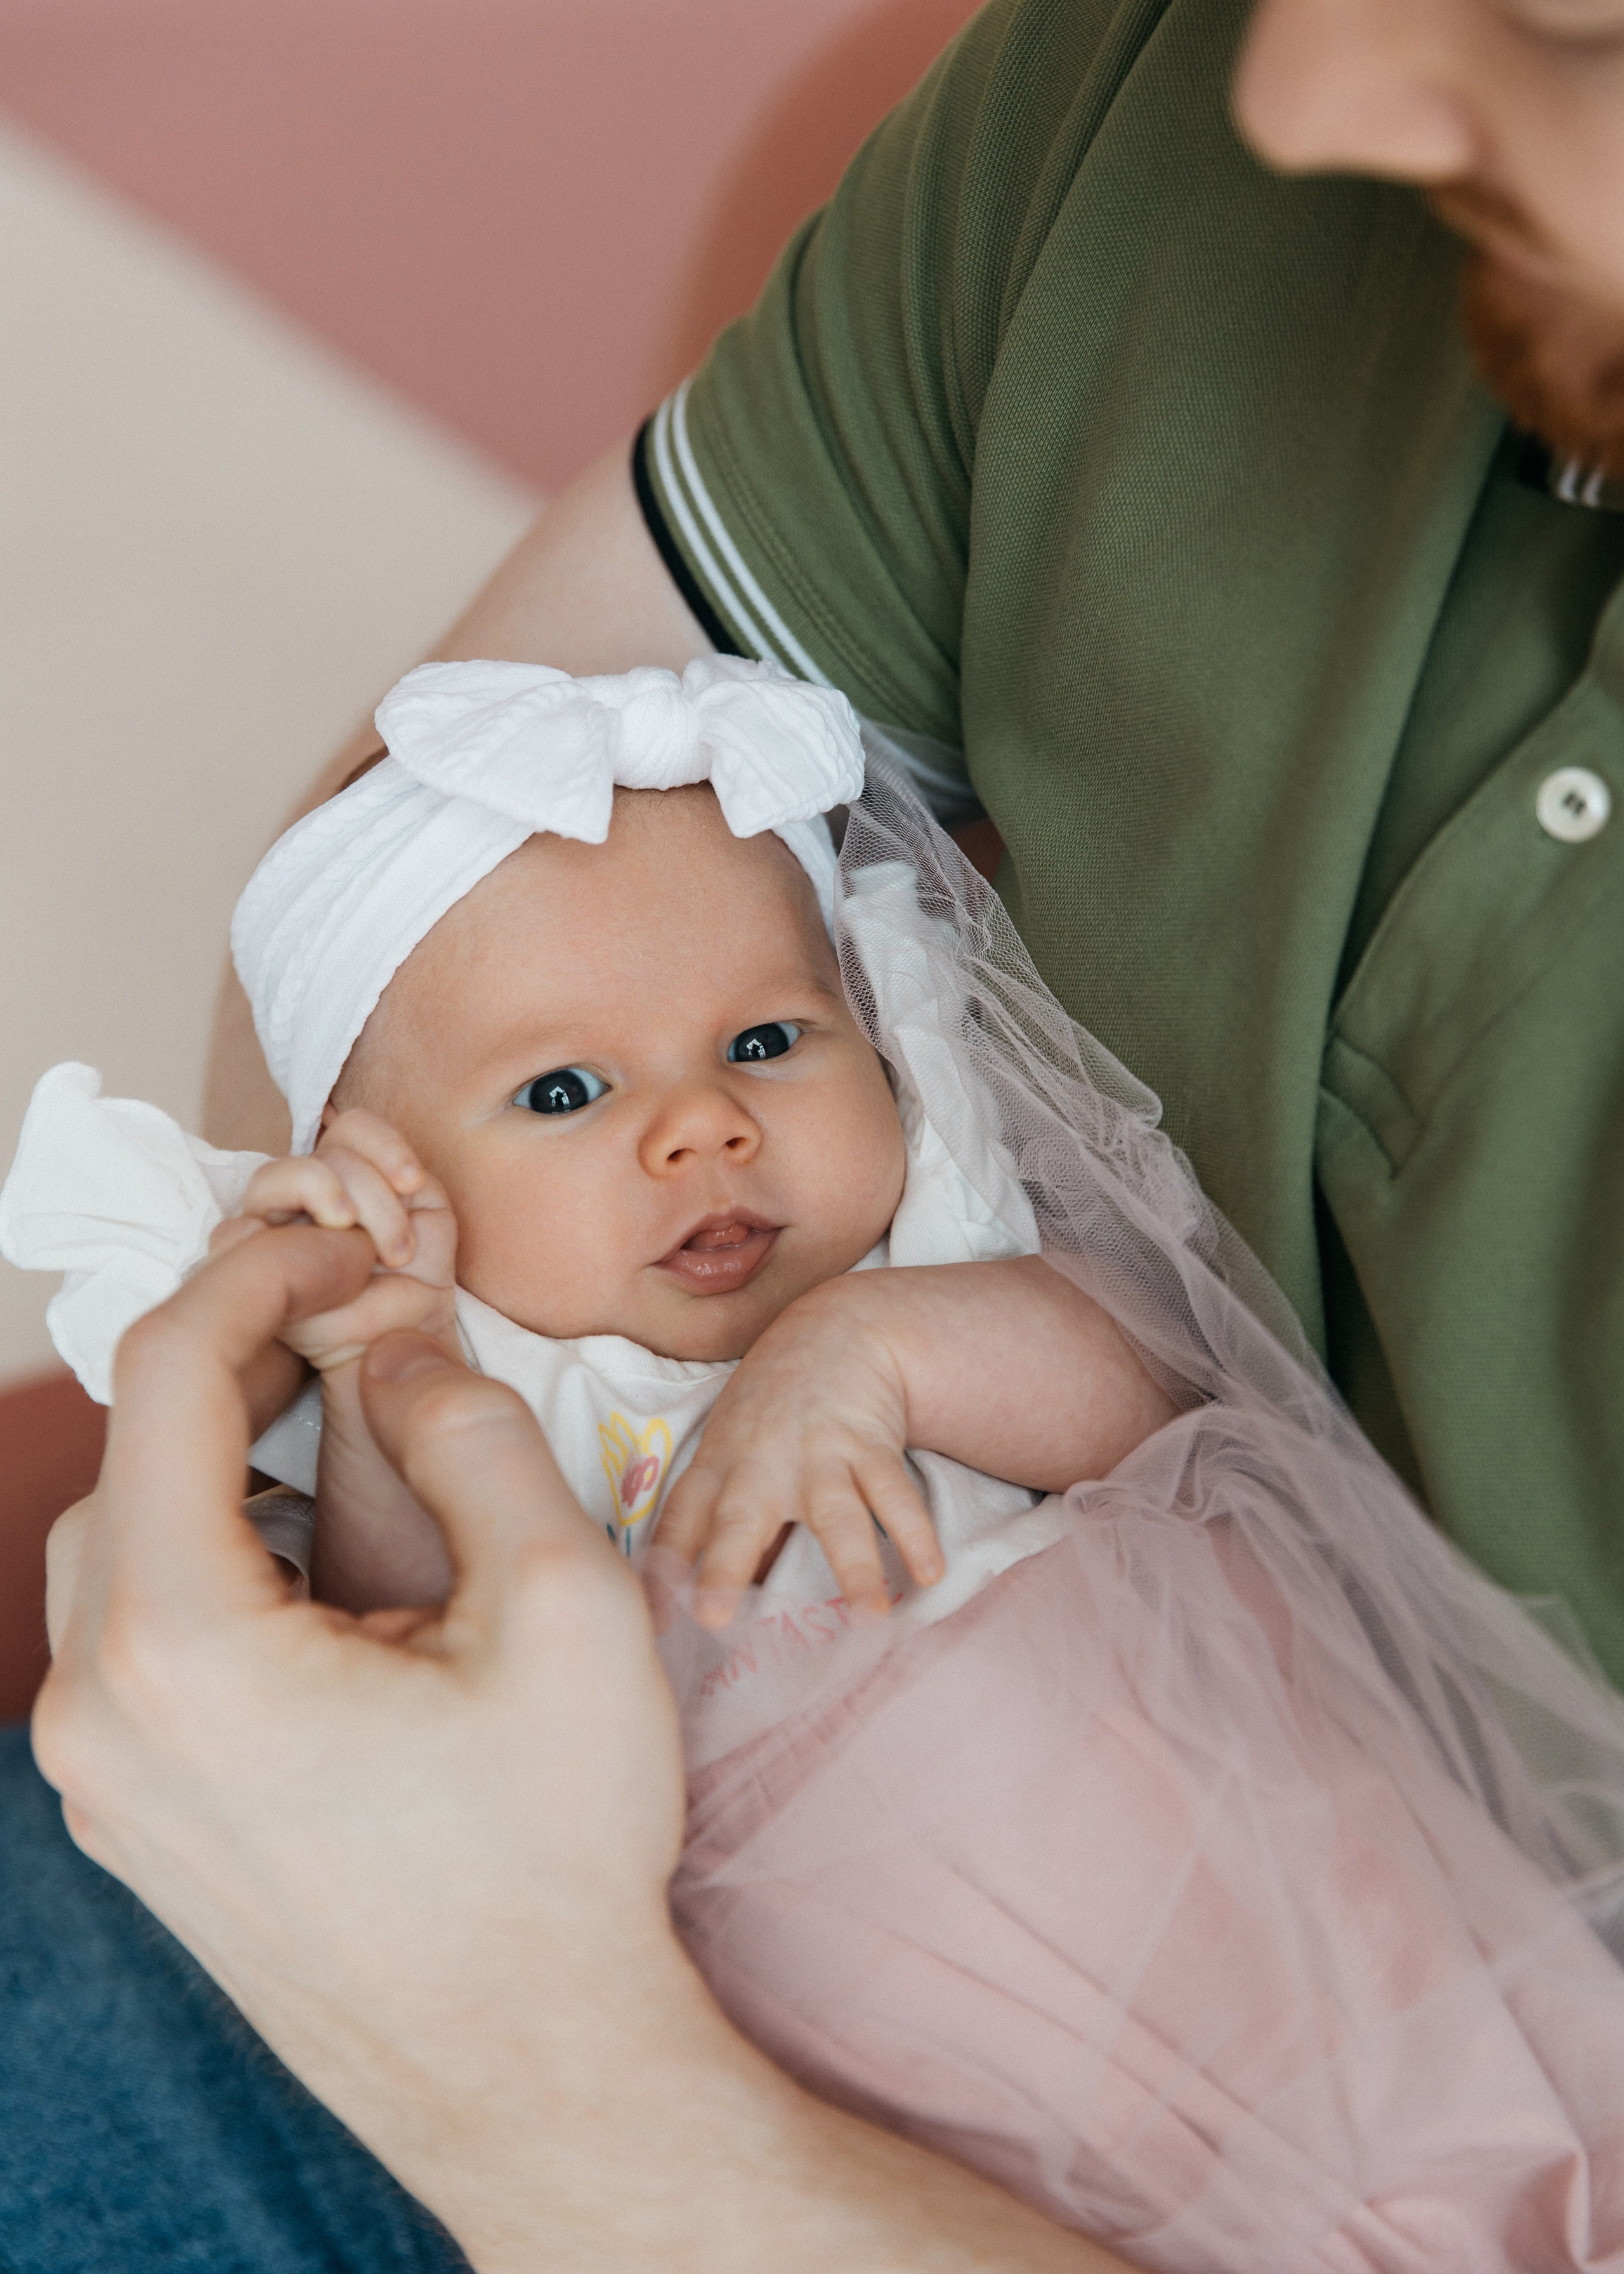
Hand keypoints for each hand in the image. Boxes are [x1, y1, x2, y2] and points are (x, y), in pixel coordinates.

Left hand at [32, 1222, 1134, 2272]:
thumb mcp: (562, 1606)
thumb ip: (472, 1436)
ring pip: (125, 1552)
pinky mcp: (136, 1824)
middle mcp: (97, 1715)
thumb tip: (398, 1347)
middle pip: (133, 1461)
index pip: (166, 1378)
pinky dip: (216, 1562)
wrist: (532, 2072)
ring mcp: (103, 1783)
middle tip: (361, 1330)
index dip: (256, 1278)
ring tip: (348, 1440)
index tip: (345, 1252)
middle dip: (240, 1366)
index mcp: (180, 1647)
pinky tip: (326, 1571)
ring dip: (223, 1467)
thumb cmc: (553, 1849)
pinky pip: (139, 1643)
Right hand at [215, 1108, 457, 1369]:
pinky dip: (266, 1235)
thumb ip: (404, 1176)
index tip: (413, 1182)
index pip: (350, 1129)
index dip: (382, 1143)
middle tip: (398, 1249)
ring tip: (363, 1254)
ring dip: (328, 1202)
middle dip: (369, 1191)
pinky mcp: (247, 1264)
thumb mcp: (429, 1218)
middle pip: (319, 1152)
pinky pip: (233, 1230)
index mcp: (349, 1177)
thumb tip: (381, 1162)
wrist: (403, 1342)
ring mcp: (273, 1226)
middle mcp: (306, 1195)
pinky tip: (307, 1262)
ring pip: (273, 1178)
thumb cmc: (414, 1281)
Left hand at [656, 1277, 945, 1628]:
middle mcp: (760, 1468)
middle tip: (713, 1617)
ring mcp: (817, 1458)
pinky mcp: (869, 1446)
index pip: (678, 1523)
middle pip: (737, 1523)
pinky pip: (895, 1496)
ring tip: (868, 1614)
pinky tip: (931, 1572)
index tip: (648, 1616)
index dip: (659, 1568)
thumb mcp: (728, 1447)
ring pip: (835, 1517)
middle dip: (723, 1567)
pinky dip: (915, 1534)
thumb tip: (719, 1592)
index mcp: (717, 1469)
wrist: (836, 1329)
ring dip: (854, 1566)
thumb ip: (722, 1515)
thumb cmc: (770, 1405)